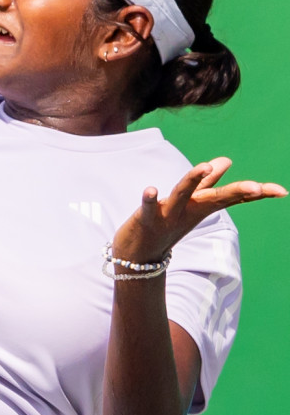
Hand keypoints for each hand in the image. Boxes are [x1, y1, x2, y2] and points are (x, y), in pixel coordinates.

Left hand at [112, 157, 285, 262]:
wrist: (139, 254)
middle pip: (216, 198)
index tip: (282, 191)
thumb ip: (207, 182)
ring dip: (193, 181)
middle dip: (236, 192)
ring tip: (205, 166)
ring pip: (183, 195)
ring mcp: (169, 215)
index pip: (233, 197)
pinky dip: (150, 199)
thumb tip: (225, 160)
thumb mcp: (191, 203)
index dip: (256, 193)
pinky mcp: (147, 219)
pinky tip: (150, 189)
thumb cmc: (167, 224)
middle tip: (257, 187)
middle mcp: (190, 210)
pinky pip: (149, 208)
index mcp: (204, 205)